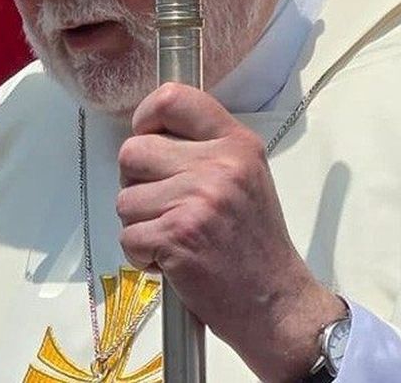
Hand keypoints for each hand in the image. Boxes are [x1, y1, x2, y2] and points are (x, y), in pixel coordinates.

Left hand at [117, 83, 343, 381]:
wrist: (276, 302)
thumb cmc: (253, 242)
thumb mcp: (245, 177)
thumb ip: (204, 149)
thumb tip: (147, 132)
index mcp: (236, 143)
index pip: (173, 98)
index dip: (146, 117)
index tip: (147, 138)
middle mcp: (219, 165)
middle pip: (132, 151)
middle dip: (137, 184)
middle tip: (166, 207)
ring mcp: (197, 200)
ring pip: (125, 199)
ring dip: (140, 225)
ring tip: (176, 238)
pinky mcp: (177, 236)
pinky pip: (128, 236)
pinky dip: (142, 255)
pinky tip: (172, 261)